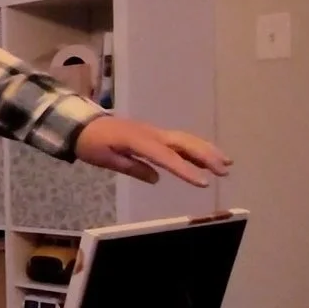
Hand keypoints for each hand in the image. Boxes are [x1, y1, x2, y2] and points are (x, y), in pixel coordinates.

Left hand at [74, 116, 231, 186]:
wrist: (82, 124)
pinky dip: (195, 148)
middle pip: (183, 143)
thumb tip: (157, 178)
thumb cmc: (91, 144)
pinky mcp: (154, 134)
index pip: (166, 157)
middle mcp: (151, 133)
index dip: (185, 170)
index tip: (203, 183)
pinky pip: (178, 140)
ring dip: (206, 151)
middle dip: (206, 156)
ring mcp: (154, 132)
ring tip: (226, 163)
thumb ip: (131, 167)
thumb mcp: (105, 159)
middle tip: (225, 170)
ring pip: (185, 139)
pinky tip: (207, 159)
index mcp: (138, 140)